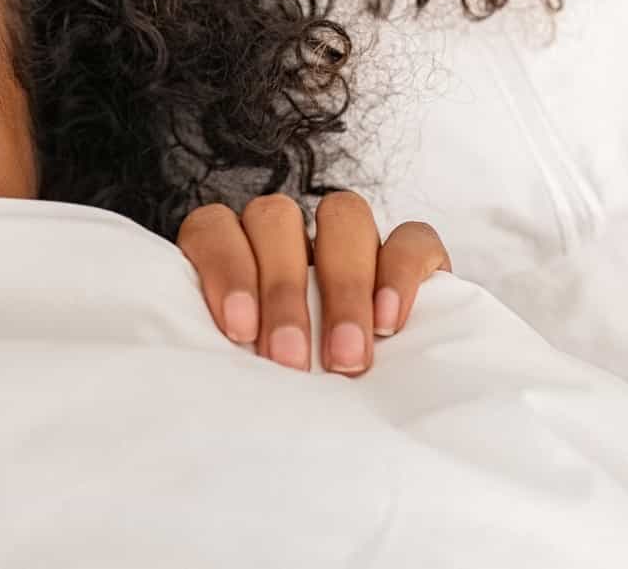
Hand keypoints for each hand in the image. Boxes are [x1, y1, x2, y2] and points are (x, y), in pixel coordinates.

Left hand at [176, 190, 450, 375]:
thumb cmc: (285, 392)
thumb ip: (232, 360)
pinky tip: (389, 324)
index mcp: (238, 253)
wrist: (368, 411)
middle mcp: (291, 236)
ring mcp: (352, 238)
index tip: (238, 331)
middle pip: (276, 219)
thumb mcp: (250, 374)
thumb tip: (218, 383)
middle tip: (289, 359)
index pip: (215, 228)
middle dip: (282, 290)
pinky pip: (412, 238)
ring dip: (343, 285)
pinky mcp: (413, 254)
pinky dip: (399, 275)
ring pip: (343, 216)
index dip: (224, 269)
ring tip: (345, 357)